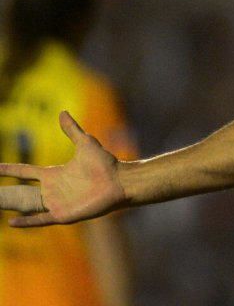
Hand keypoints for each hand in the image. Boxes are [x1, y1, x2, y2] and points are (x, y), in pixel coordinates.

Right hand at [0, 111, 125, 226]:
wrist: (120, 181)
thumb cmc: (105, 163)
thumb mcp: (85, 143)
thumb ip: (72, 130)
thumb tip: (62, 112)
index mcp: (53, 174)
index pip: (24, 172)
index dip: (8, 170)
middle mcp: (52, 189)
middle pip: (20, 191)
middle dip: (3, 193)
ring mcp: (57, 203)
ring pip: (26, 206)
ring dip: (11, 206)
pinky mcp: (64, 214)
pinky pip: (41, 219)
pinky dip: (27, 222)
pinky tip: (11, 222)